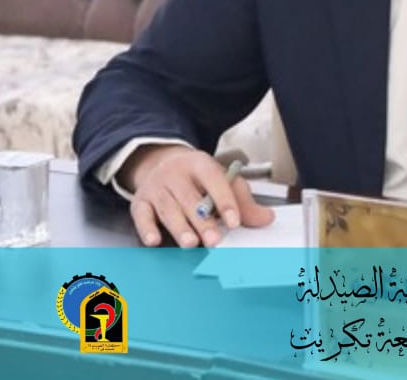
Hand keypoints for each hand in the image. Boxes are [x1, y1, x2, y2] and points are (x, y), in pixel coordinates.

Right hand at [120, 145, 273, 246]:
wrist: (162, 163)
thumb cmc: (198, 178)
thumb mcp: (222, 181)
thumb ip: (243, 202)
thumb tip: (265, 218)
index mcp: (200, 164)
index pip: (214, 180)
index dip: (225, 201)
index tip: (234, 222)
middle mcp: (176, 173)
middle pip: (189, 198)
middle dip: (202, 221)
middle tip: (214, 240)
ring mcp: (156, 187)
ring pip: (168, 208)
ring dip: (180, 227)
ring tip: (191, 243)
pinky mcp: (141, 201)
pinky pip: (142, 215)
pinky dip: (147, 228)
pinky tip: (154, 240)